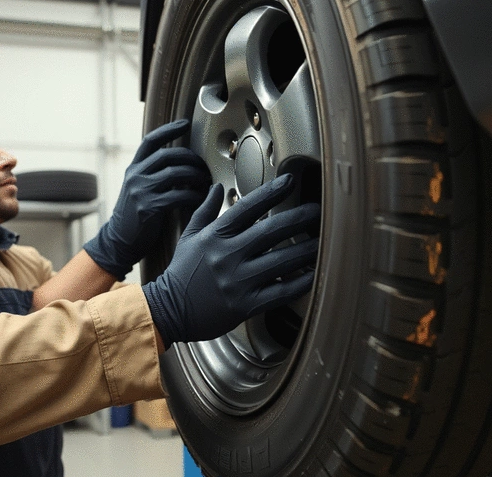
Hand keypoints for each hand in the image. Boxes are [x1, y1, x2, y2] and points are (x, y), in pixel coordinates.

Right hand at [83, 119, 210, 279]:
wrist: (119, 241)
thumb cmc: (135, 216)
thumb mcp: (137, 189)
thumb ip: (153, 175)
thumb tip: (180, 165)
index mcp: (133, 168)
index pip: (151, 141)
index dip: (169, 129)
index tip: (185, 123)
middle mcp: (135, 176)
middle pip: (168, 155)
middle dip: (191, 158)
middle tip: (205, 166)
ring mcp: (141, 191)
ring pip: (176, 173)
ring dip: (196, 176)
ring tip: (206, 182)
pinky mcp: (148, 207)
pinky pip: (178, 196)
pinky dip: (194, 196)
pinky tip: (200, 199)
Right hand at [142, 174, 319, 347]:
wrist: (167, 310)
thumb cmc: (180, 273)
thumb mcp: (189, 237)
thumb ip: (204, 211)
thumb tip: (215, 187)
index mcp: (215, 236)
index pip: (247, 208)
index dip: (271, 192)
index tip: (290, 180)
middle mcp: (227, 256)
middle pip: (270, 232)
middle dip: (298, 218)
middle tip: (318, 210)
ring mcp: (237, 281)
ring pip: (281, 262)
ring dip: (306, 250)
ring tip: (324, 241)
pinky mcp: (245, 305)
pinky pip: (280, 292)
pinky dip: (300, 283)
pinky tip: (315, 274)